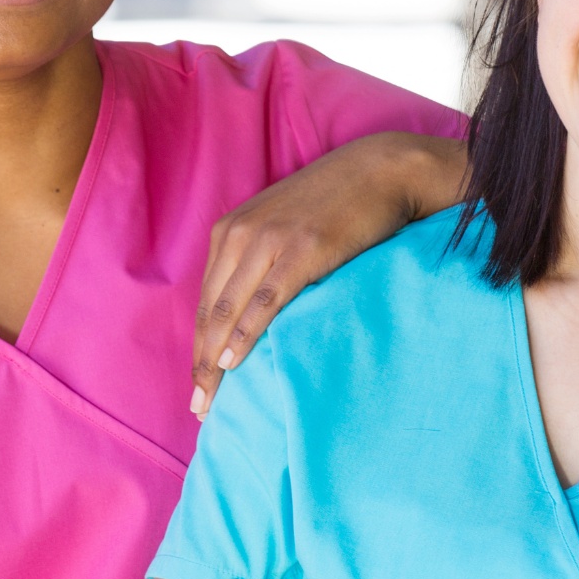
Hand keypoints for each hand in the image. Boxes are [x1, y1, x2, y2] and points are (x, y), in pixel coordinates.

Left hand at [192, 132, 465, 414]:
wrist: (380, 170)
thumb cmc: (335, 203)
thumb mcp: (282, 225)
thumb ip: (260, 259)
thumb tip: (250, 312)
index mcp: (230, 231)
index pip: (208, 301)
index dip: (200, 346)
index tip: (199, 385)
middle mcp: (240, 234)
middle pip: (212, 311)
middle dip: (202, 363)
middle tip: (199, 407)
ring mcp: (269, 240)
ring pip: (230, 310)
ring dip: (216, 360)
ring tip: (211, 400)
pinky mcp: (301, 249)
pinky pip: (265, 300)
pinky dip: (246, 333)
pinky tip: (234, 362)